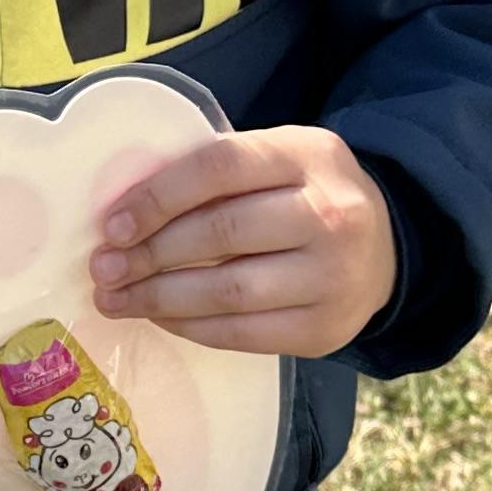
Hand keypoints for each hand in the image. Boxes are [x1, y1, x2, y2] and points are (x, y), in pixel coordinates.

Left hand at [88, 124, 398, 356]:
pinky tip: (160, 316)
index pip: (220, 168)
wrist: (387, 247)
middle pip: (222, 234)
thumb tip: (127, 213)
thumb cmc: (306, 196)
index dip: (159, 196)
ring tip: (117, 299)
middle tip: (103, 268)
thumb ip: (218, 174)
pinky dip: (191, 327)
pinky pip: (242, 334)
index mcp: (308, 156)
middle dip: (150, 254)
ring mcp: (333, 277)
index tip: (113, 224)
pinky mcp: (325, 330)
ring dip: (159, 298)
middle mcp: (329, 215)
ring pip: (228, 292)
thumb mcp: (278, 159)